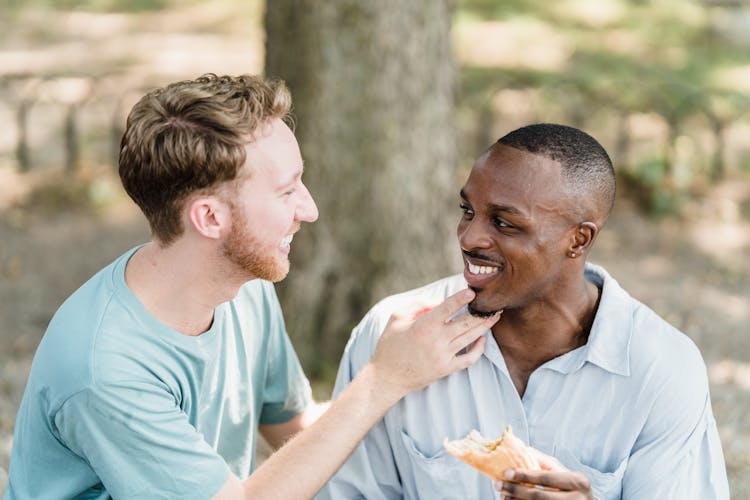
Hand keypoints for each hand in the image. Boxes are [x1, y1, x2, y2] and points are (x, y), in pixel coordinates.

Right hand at [370, 288, 500, 398]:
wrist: (387, 377)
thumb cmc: (390, 345)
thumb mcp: (396, 318)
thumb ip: (418, 305)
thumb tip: (439, 301)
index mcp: (424, 325)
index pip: (448, 308)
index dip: (462, 298)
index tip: (472, 291)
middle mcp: (437, 340)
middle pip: (467, 322)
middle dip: (482, 312)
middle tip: (493, 303)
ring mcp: (444, 356)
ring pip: (471, 338)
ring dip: (485, 326)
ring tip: (494, 316)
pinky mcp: (447, 369)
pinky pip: (469, 359)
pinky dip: (479, 349)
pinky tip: (483, 339)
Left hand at [494, 449, 593, 498]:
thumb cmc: (572, 486)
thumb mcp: (564, 472)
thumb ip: (544, 462)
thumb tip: (521, 448)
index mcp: (577, 481)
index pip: (546, 478)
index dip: (525, 475)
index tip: (506, 472)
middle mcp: (577, 499)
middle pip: (539, 496)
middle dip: (516, 490)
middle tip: (498, 484)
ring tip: (502, 495)